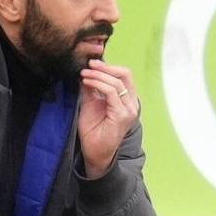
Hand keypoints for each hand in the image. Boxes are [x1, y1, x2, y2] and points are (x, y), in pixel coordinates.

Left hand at [79, 60, 138, 177]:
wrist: (94, 152)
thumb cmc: (93, 130)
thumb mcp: (90, 104)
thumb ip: (91, 89)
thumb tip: (86, 72)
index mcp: (126, 99)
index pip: (124, 75)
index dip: (108, 66)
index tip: (91, 63)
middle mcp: (131, 103)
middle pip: (125, 74)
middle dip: (105, 67)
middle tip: (89, 65)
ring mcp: (129, 109)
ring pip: (118, 82)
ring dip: (99, 75)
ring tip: (84, 74)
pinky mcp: (122, 115)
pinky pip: (112, 93)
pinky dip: (98, 84)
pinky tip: (87, 82)